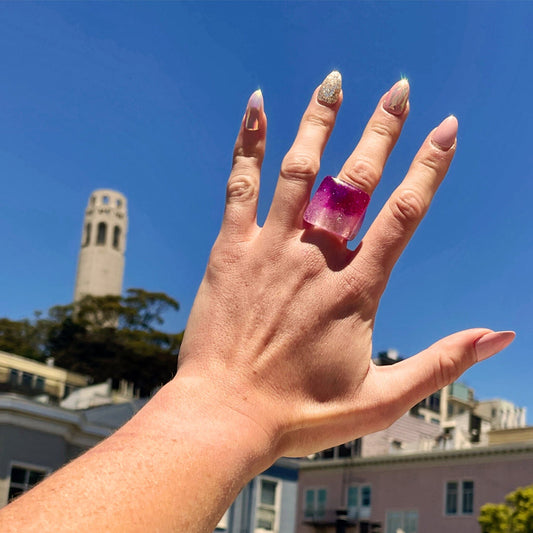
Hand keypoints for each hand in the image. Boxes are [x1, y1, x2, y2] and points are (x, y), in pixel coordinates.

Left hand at [177, 72, 513, 459]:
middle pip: (357, 181)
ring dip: (319, 123)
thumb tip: (499, 335)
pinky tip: (257, 105)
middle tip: (399, 90)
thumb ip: (441, 364)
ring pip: (300, 171)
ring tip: (334, 83)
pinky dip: (250, 144)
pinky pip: (241, 185)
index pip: (404, 214)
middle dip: (381, 132)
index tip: (447, 128)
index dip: (430, 167)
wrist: (227, 415)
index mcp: (356, 290)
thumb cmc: (302, 413)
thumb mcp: (383, 399)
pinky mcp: (230, 250)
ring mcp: (270, 249)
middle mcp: (316, 259)